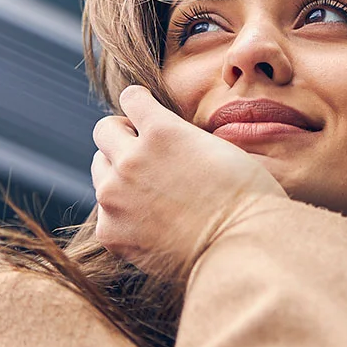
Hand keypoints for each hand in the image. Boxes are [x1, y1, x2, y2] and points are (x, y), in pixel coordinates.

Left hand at [92, 86, 286, 275]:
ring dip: (118, 174)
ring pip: (99, 170)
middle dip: (123, 139)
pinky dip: (121, 215)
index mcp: (161, 130)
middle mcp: (131, 158)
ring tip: (149, 193)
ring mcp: (115, 196)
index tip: (145, 118)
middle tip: (145, 156)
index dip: (140, 107)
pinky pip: (105, 213)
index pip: (130, 98)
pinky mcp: (111, 231)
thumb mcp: (219, 148)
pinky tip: (150, 223)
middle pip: (104, 131)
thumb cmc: (246, 199)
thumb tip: (164, 140)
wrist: (242, 248)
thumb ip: (182, 138)